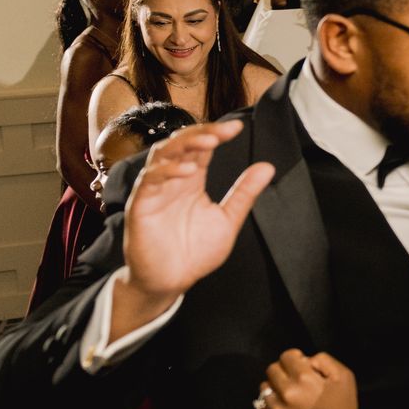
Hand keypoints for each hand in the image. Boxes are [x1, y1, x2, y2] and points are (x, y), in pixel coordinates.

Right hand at [115, 121, 274, 337]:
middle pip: (180, 143)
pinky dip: (166, 172)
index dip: (216, 133)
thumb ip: (244, 193)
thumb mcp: (228, 219)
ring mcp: (154, 191)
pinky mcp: (141, 206)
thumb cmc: (196, 251)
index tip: (238, 128)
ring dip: (183, 145)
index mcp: (192, 180)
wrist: (172, 281)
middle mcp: (172, 180)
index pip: (201, 147)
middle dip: (200, 132)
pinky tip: (186, 171)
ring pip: (161, 156)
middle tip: (223, 131)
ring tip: (207, 142)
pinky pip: (149, 182)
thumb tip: (268, 167)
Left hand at [256, 349, 360, 408]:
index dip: (295, 357)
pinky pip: (260, 406)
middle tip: (296, 379)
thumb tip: (306, 360)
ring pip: (264, 387)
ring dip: (275, 386)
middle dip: (284, 370)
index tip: (302, 364)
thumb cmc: (343, 408)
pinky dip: (270, 403)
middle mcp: (287, 393)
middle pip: (272, 369)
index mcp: (304, 379)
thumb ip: (324, 360)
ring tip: (289, 393)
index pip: (286, 356)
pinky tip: (284, 406)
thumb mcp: (344, 376)